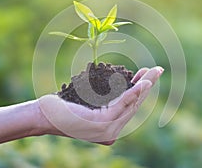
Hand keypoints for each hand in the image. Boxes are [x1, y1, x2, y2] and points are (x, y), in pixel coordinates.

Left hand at [38, 66, 163, 144]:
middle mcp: (111, 131)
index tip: (147, 76)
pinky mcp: (102, 124)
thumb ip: (105, 104)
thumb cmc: (62, 108)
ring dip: (144, 86)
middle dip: (148, 86)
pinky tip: (142, 82)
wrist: (43, 117)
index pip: (130, 106)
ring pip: (131, 104)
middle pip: (135, 105)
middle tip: (158, 70)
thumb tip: (119, 93)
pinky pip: (121, 105)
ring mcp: (107, 130)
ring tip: (154, 71)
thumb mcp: (88, 104)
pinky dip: (133, 93)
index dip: (141, 91)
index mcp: (109, 127)